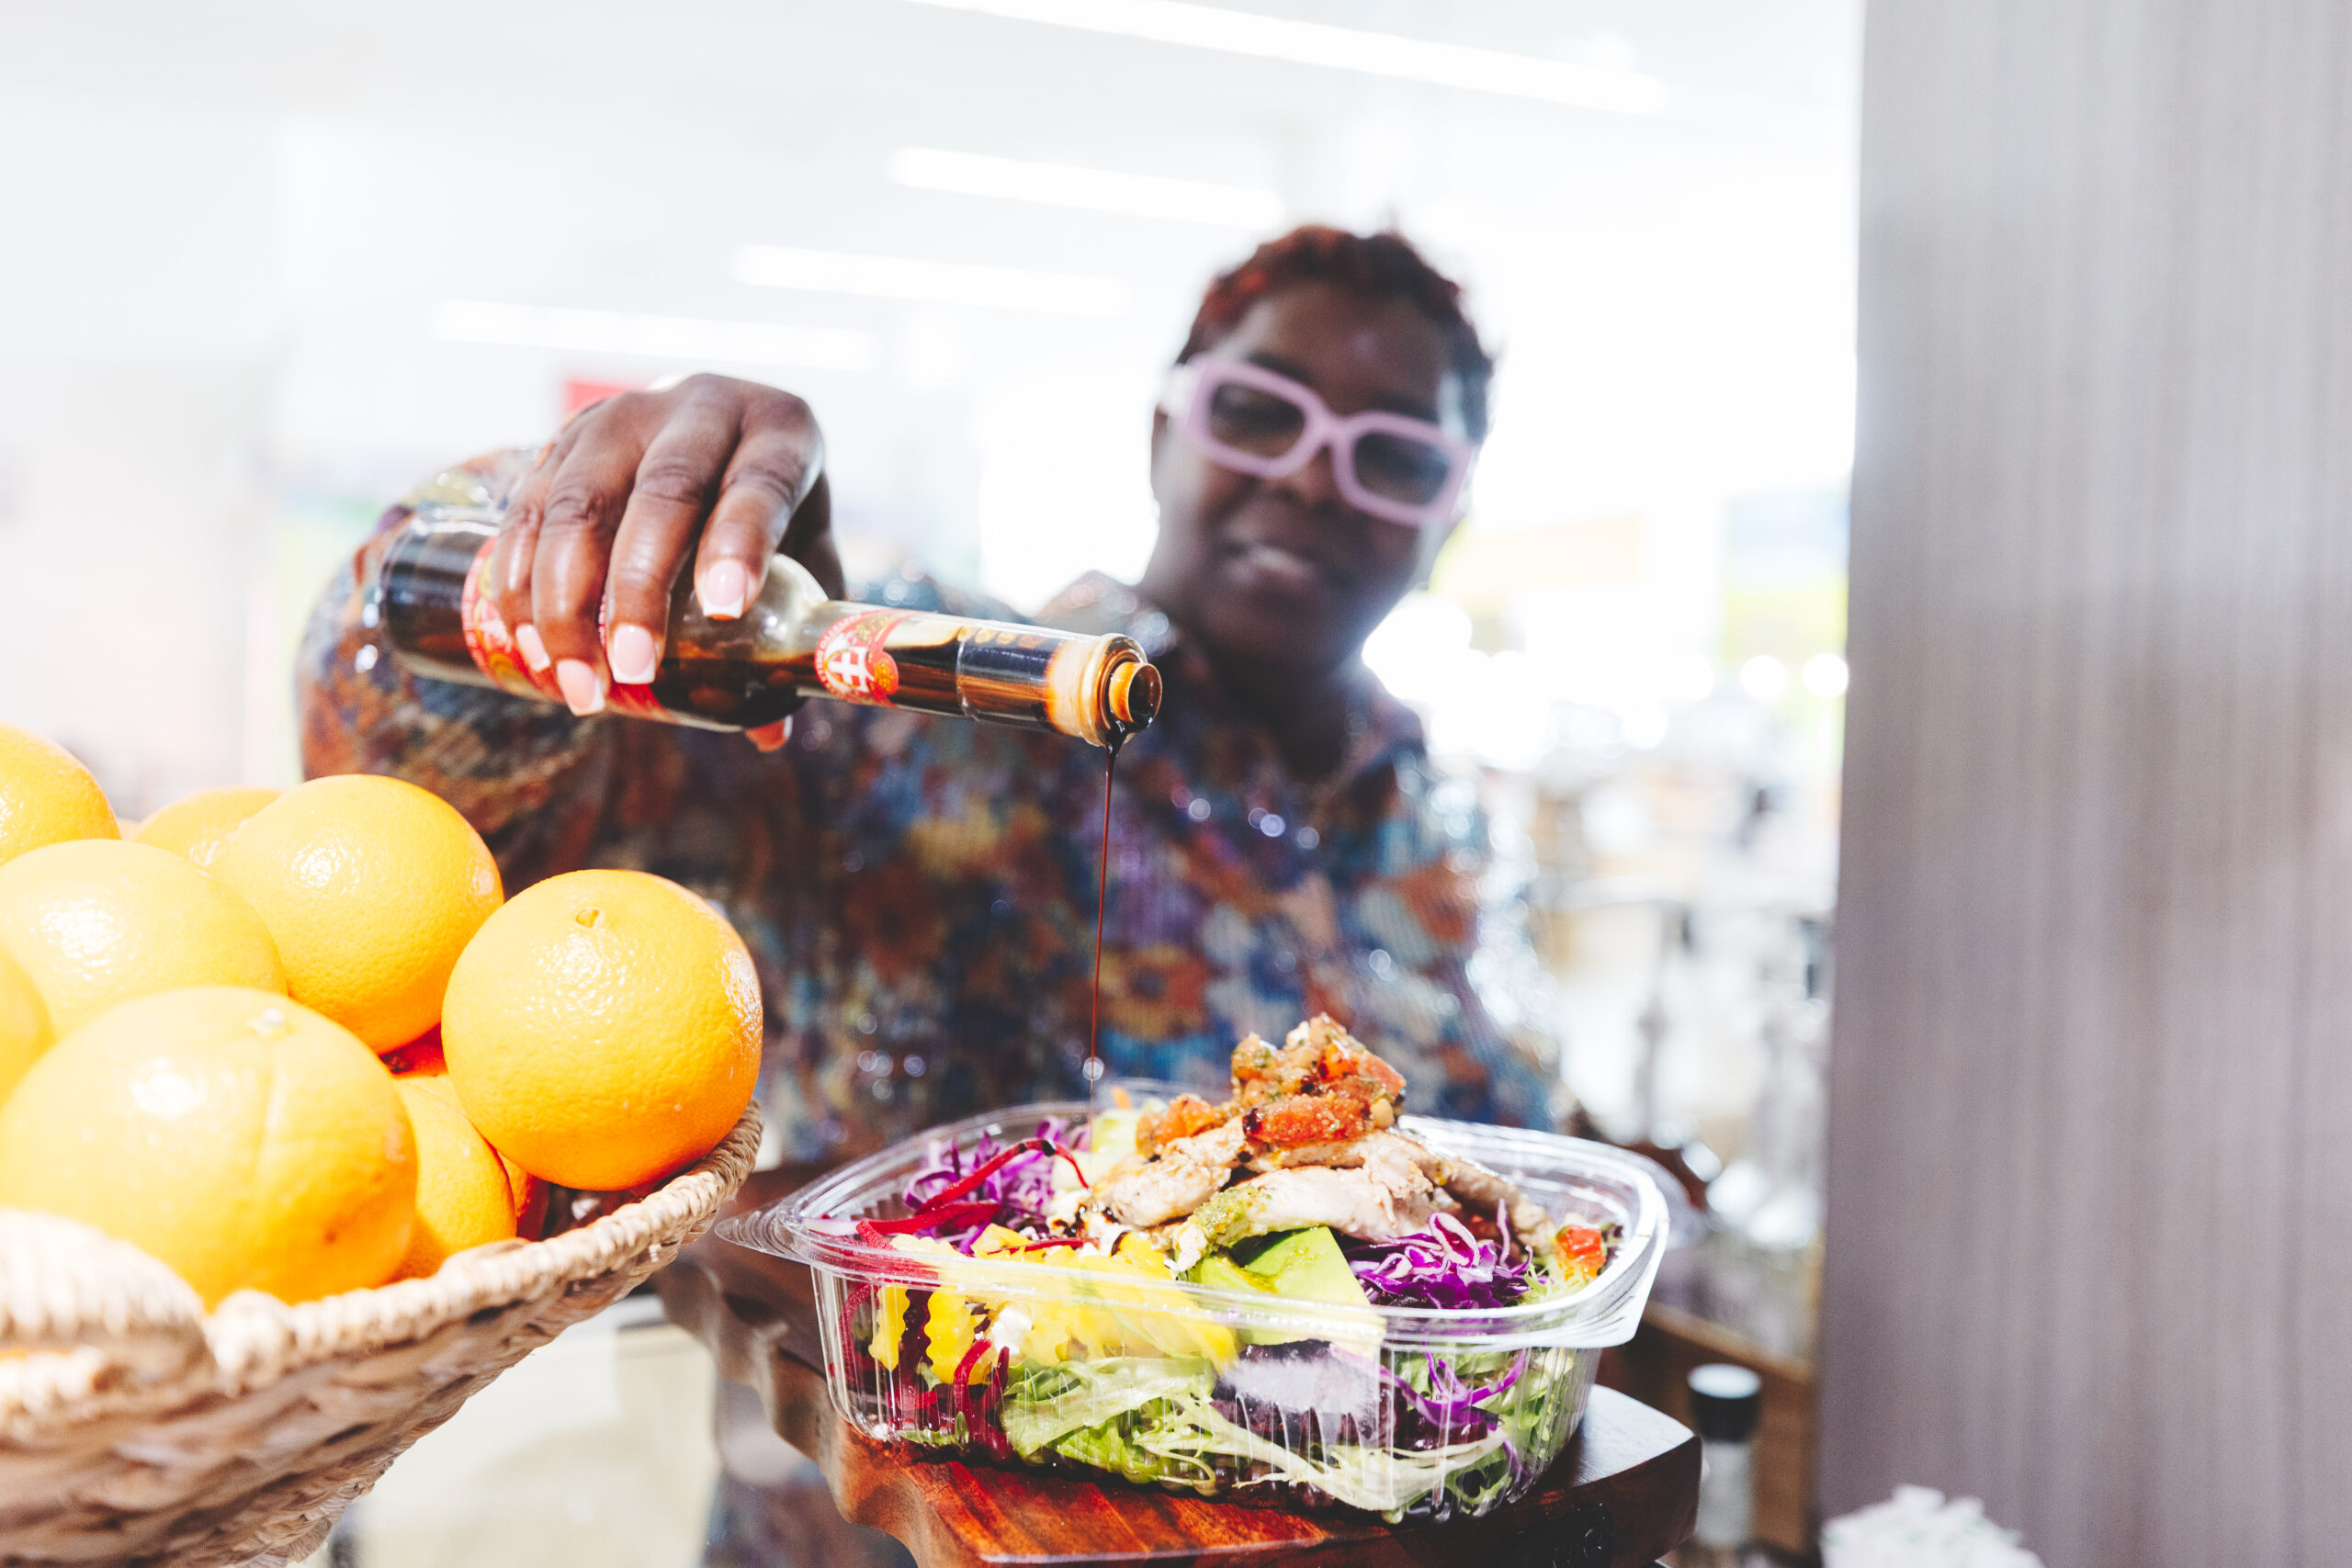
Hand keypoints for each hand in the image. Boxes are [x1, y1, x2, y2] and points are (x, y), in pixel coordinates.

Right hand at [489, 373, 842, 716]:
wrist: (712, 425)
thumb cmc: (774, 507)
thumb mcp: (806, 551)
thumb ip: (795, 629)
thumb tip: (769, 735)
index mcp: (778, 432)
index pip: (759, 483)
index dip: (739, 543)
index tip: (727, 613)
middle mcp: (699, 410)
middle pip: (663, 493)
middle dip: (638, 589)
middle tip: (631, 671)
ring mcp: (624, 418)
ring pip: (580, 501)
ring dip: (565, 600)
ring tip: (576, 682)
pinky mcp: (564, 438)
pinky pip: (528, 507)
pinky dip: (521, 582)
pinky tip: (529, 644)